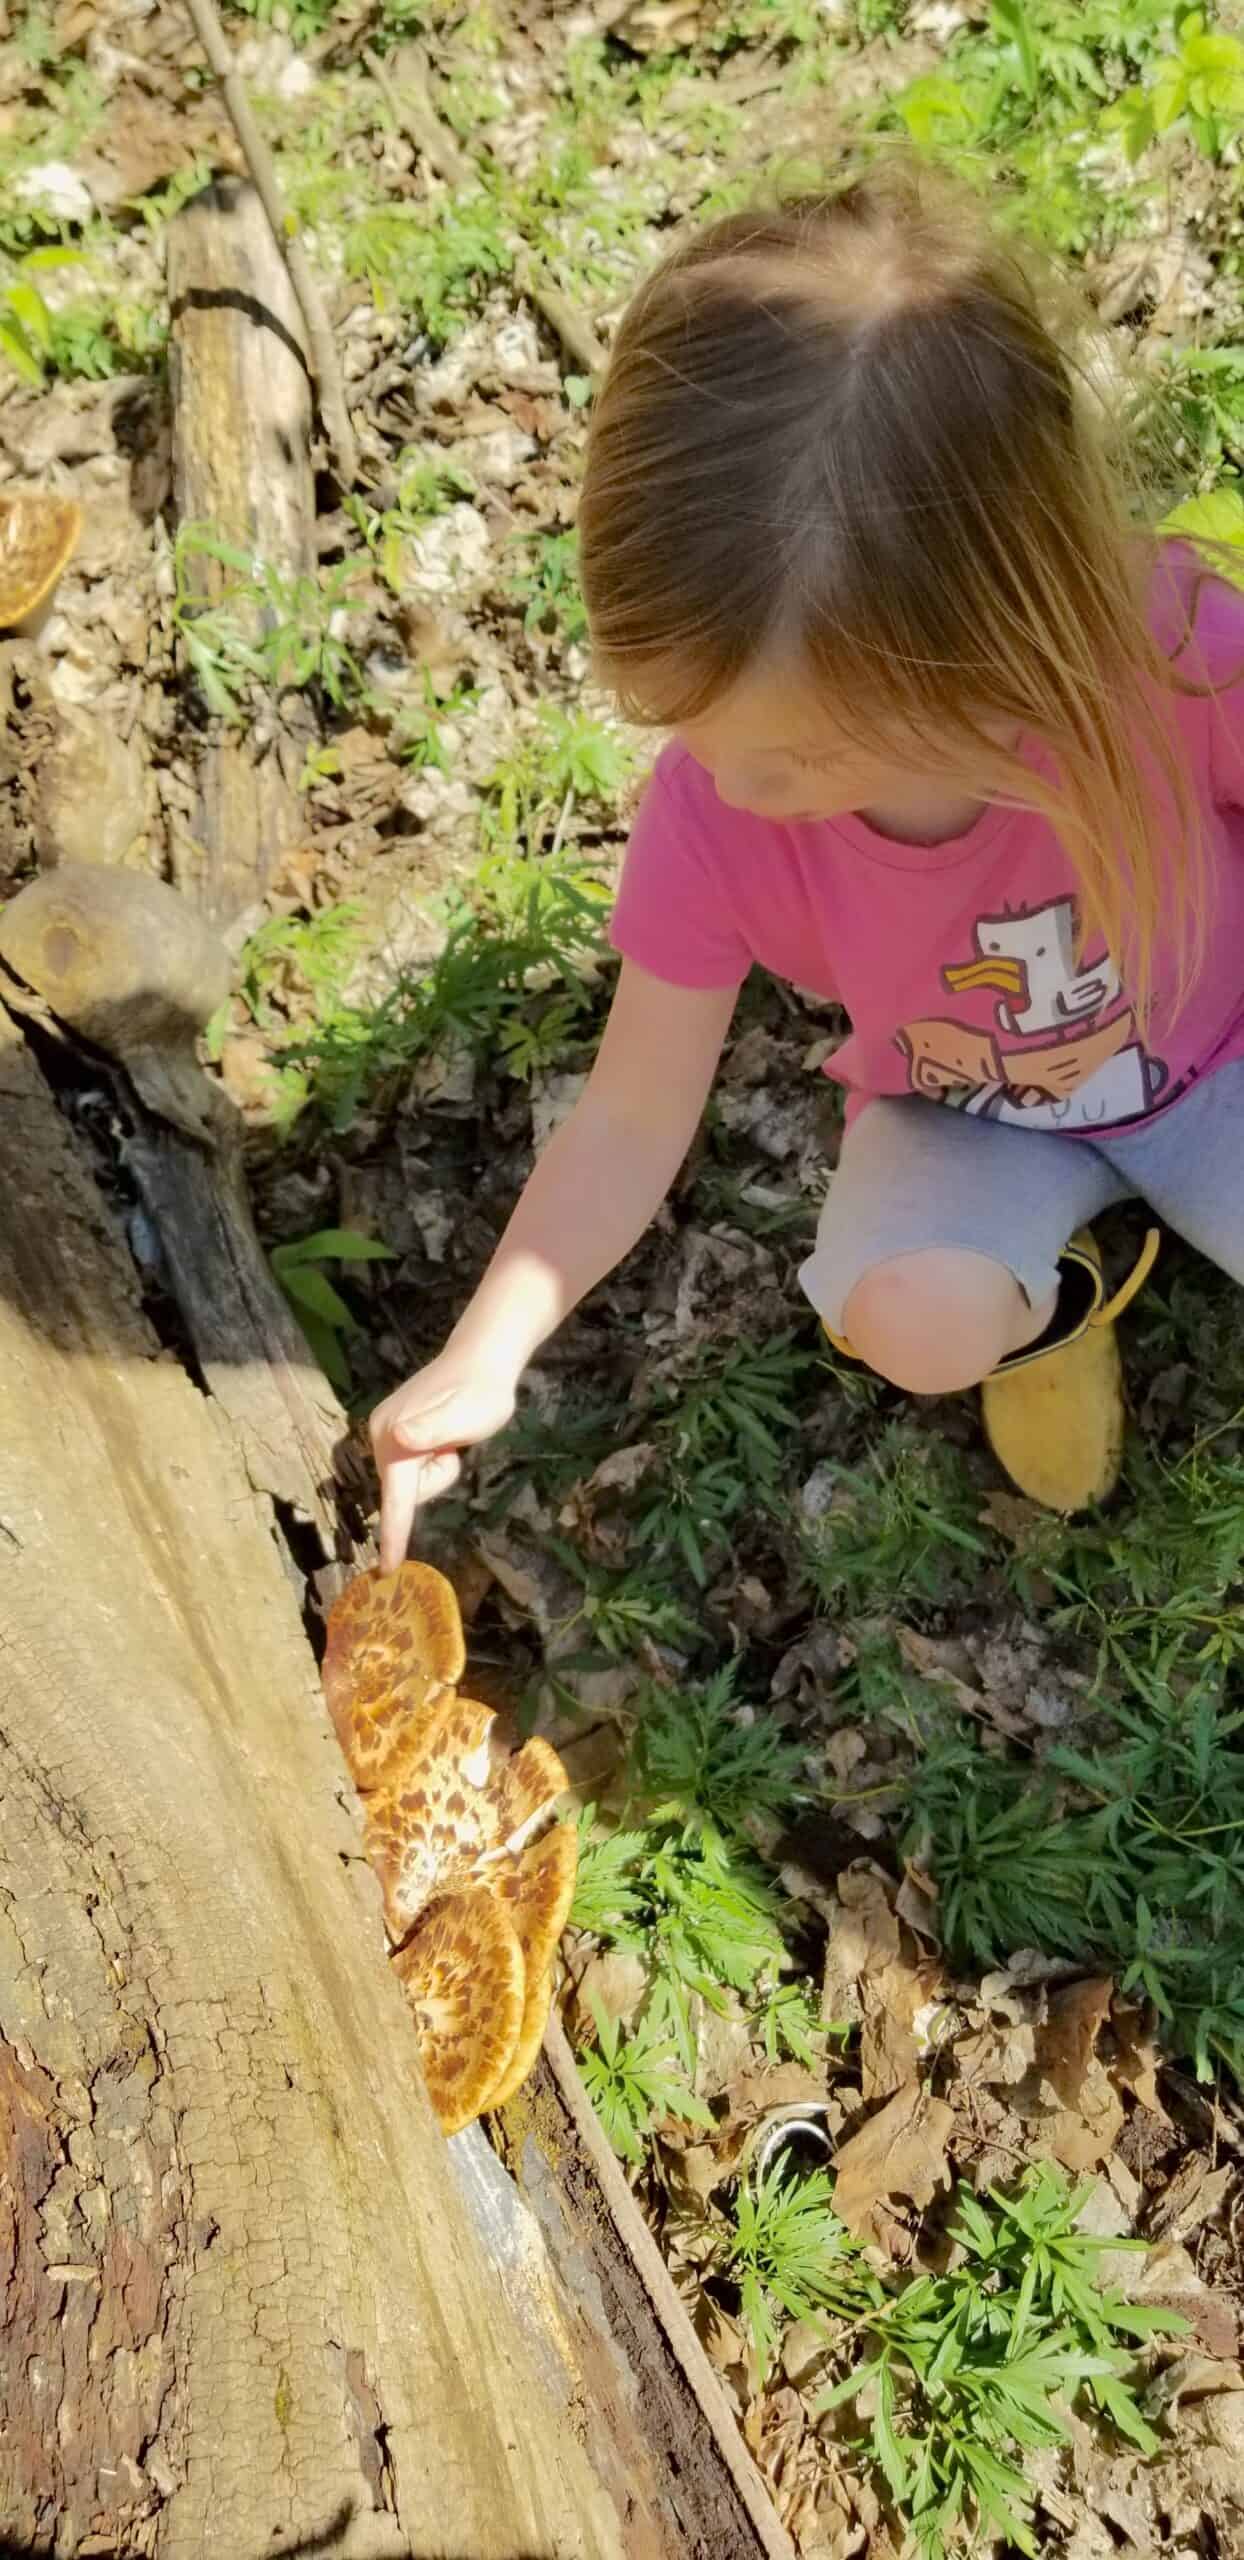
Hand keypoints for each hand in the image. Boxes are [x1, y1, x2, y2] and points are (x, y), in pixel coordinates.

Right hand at [369, 1354, 517, 1573]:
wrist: (483, 1359)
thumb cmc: (482, 1391)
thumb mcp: (466, 1415)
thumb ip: (434, 1431)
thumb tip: (399, 1440)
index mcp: (396, 1438)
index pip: (396, 1498)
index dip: (394, 1535)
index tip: (386, 1569)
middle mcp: (381, 1435)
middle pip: (403, 1492)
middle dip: (433, 1480)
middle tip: (455, 1448)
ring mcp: (386, 1432)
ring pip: (410, 1482)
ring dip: (435, 1470)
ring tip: (452, 1440)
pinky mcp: (395, 1432)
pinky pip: (412, 1468)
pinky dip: (431, 1461)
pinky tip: (444, 1438)